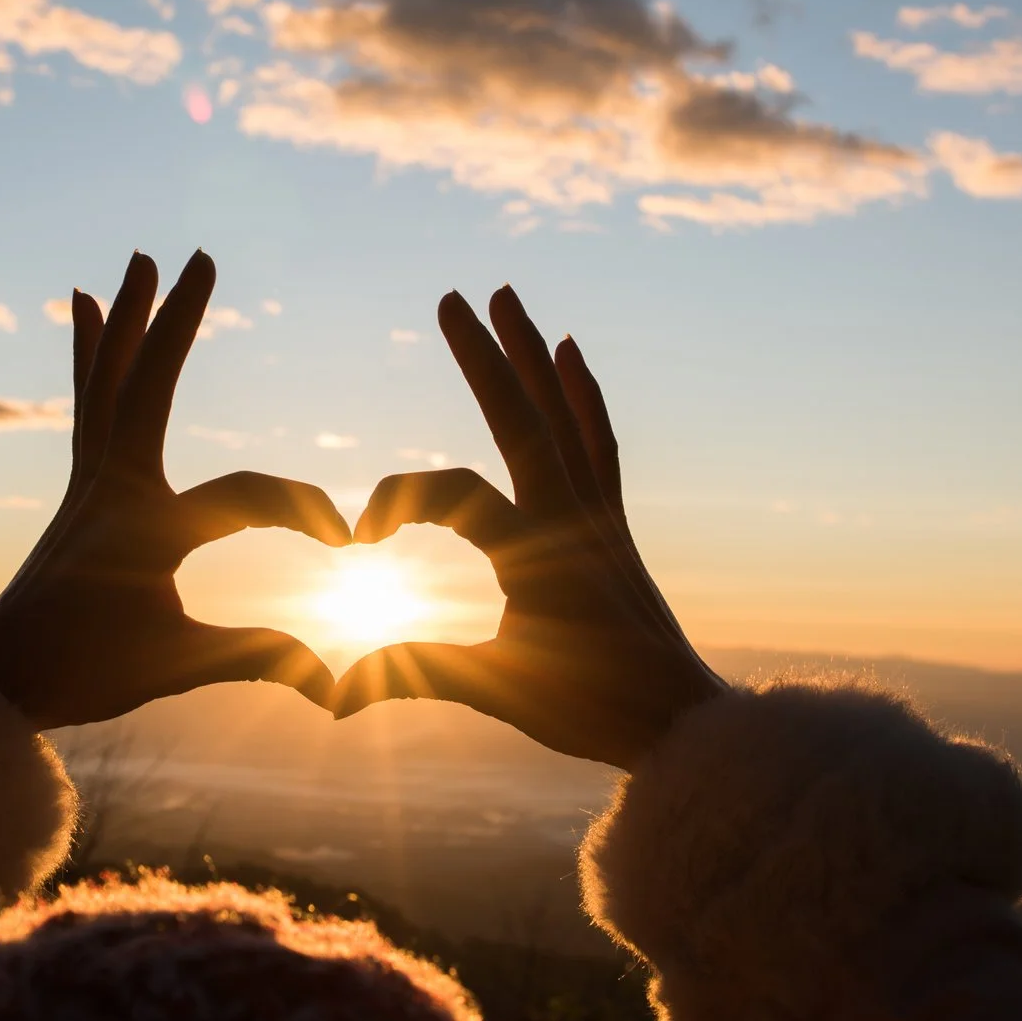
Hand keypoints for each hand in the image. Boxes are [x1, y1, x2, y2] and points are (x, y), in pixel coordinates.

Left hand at [0, 250, 350, 728]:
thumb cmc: (80, 676)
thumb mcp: (175, 667)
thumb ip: (258, 659)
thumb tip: (338, 682)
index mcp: (144, 530)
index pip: (244, 497)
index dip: (305, 513)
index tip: (349, 543)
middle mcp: (111, 489)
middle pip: (148, 386)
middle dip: (176, 321)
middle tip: (199, 255)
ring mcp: (90, 483)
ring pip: (109, 381)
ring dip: (129, 318)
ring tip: (137, 261)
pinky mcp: (80, 489)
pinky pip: (88, 403)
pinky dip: (92, 353)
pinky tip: (87, 309)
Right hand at [330, 286, 723, 767]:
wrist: (686, 725)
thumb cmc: (594, 713)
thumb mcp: (500, 692)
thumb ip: (419, 676)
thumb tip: (335, 694)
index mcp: (536, 555)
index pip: (455, 495)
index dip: (396, 500)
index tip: (358, 539)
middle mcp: (572, 519)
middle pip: (522, 419)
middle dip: (484, 356)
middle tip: (450, 296)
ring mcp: (598, 515)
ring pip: (563, 416)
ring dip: (532, 353)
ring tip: (509, 296)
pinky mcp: (615, 523)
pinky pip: (599, 441)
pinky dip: (584, 394)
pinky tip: (572, 355)